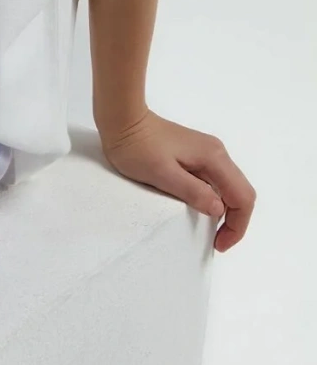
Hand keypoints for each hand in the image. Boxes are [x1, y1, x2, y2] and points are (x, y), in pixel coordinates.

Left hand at [97, 108, 255, 252]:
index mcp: (214, 157)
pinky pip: (215, 181)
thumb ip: (193, 192)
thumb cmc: (137, 147)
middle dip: (234, 221)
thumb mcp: (162, 174)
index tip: (219, 245)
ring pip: (229, 187)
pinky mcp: (195, 154)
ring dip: (225, 211)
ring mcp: (206, 152)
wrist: (121, 119)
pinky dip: (214, 199)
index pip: (243, 197)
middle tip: (216, 242)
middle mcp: (217, 153)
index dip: (237, 226)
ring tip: (208, 231)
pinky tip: (199, 209)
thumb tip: (219, 210)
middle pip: (240, 192)